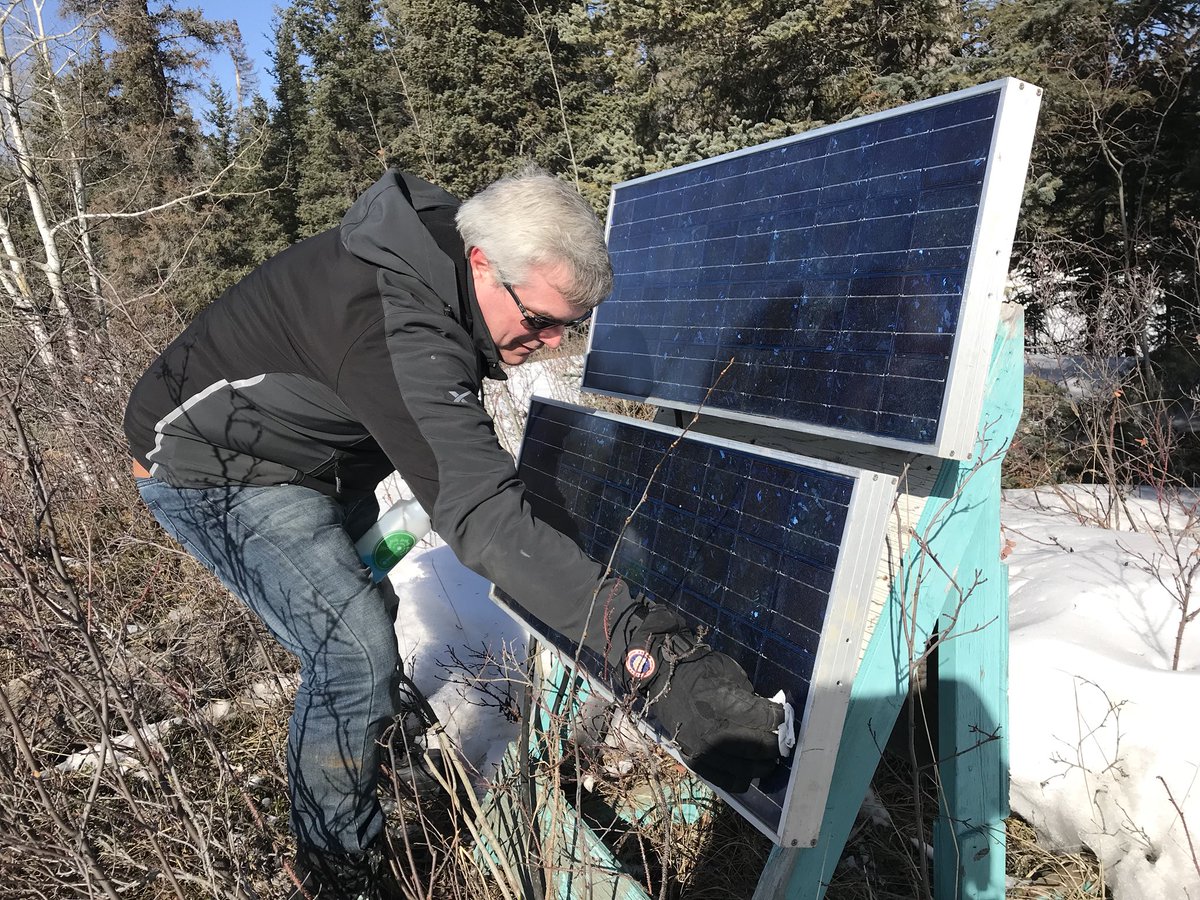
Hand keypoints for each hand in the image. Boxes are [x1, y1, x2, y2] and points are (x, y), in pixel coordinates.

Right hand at [620, 606, 784, 792]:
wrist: (664, 679)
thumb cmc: (700, 670)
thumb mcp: (731, 674)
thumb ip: (752, 699)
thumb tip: (772, 715)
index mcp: (725, 707)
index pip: (769, 721)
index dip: (783, 718)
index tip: (785, 716)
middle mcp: (715, 735)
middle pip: (763, 749)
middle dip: (777, 743)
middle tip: (780, 736)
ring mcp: (705, 752)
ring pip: (749, 770)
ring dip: (763, 762)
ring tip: (765, 753)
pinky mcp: (697, 763)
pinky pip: (730, 781)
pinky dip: (744, 776)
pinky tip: (747, 764)